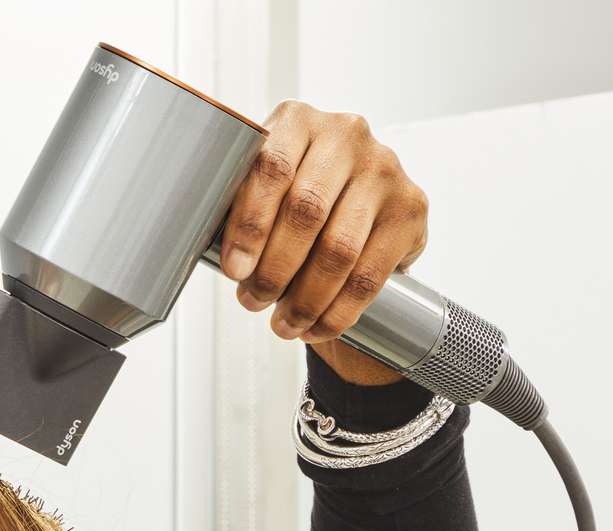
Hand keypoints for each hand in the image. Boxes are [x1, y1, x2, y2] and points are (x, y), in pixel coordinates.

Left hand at [219, 101, 429, 383]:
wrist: (361, 208)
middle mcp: (347, 133)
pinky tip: (315, 328)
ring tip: (281, 325)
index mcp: (298, 120)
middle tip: (251, 303)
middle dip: (273, 269)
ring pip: (339, 249)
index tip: (233, 271)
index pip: (271, 169)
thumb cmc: (291, 201)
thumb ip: (238, 208)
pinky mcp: (411, 207)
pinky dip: (338, 311)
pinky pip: (371, 274)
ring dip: (304, 298)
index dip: (250, 225)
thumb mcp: (263, 190)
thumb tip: (201, 255)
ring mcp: (385, 168)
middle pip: (306, 211)